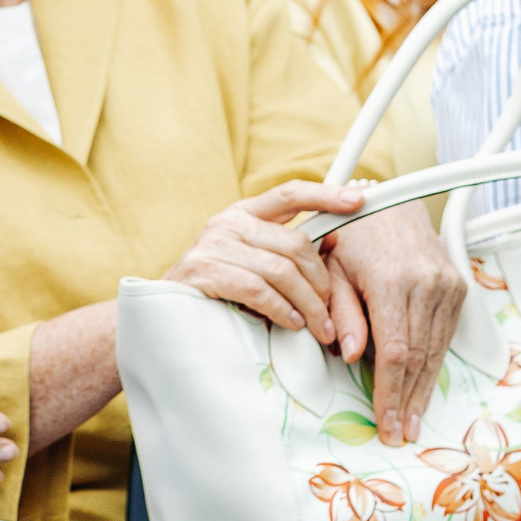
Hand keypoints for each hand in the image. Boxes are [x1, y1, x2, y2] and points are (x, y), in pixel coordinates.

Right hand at [166, 181, 370, 354]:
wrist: (162, 313)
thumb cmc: (214, 289)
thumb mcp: (251, 261)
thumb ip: (285, 251)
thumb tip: (332, 244)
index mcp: (243, 213)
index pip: (290, 193)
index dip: (325, 195)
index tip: (357, 200)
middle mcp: (228, 222)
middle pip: (295, 243)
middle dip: (321, 282)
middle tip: (330, 312)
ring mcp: (214, 245)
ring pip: (282, 270)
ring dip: (307, 304)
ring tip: (316, 327)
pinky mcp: (204, 271)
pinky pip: (258, 289)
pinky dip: (281, 309)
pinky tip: (290, 323)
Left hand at [323, 205, 466, 445]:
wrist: (390, 199)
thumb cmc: (351, 232)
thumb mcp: (333, 267)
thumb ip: (342, 311)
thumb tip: (351, 355)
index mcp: (390, 279)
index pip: (395, 351)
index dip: (389, 392)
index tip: (385, 421)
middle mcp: (426, 283)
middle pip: (419, 357)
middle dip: (408, 400)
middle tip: (399, 432)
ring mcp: (447, 284)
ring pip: (437, 350)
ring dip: (424, 388)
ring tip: (412, 420)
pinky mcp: (457, 286)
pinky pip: (446, 334)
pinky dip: (435, 364)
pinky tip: (423, 388)